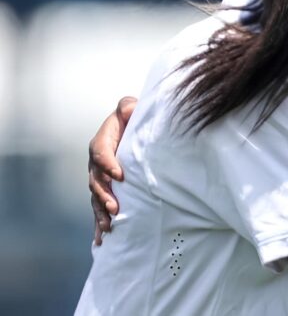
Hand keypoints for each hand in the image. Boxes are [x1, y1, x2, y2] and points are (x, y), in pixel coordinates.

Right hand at [88, 96, 136, 243]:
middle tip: (114, 207)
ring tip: (109, 227)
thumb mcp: (129, 108)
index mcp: (101, 143)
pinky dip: (99, 224)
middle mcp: (96, 164)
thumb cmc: (132, 119)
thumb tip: (129, 109)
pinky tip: (101, 241)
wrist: (131, 130)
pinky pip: (100, 209)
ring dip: (101, 214)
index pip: (100, 152)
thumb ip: (128, 106)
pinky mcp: (106, 192)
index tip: (120, 175)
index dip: (108, 164)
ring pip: (96, 199)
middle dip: (104, 195)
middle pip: (95, 181)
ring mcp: (99, 180)